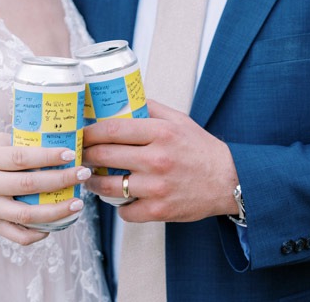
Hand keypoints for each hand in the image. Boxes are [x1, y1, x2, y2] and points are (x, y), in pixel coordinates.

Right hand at [0, 132, 90, 244]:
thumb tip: (54, 138)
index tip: (70, 153)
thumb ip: (18, 142)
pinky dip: (39, 233)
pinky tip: (56, 224)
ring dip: (56, 211)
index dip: (47, 156)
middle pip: (28, 185)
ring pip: (27, 215)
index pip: (21, 157)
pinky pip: (19, 236)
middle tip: (83, 173)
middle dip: (60, 180)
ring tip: (77, 203)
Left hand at [83, 100, 235, 222]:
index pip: (113, 129)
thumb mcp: (178, 119)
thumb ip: (151, 107)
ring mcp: (157, 187)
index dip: (91, 132)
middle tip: (80, 154)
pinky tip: (119, 198)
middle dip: (87, 155)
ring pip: (109, 186)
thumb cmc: (200, 148)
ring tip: (91, 177)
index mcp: (161, 132)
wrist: (228, 180)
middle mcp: (157, 159)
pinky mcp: (160, 210)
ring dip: (94, 182)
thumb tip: (124, 98)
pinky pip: (125, 211)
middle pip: (106, 156)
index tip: (82, 133)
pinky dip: (119, 206)